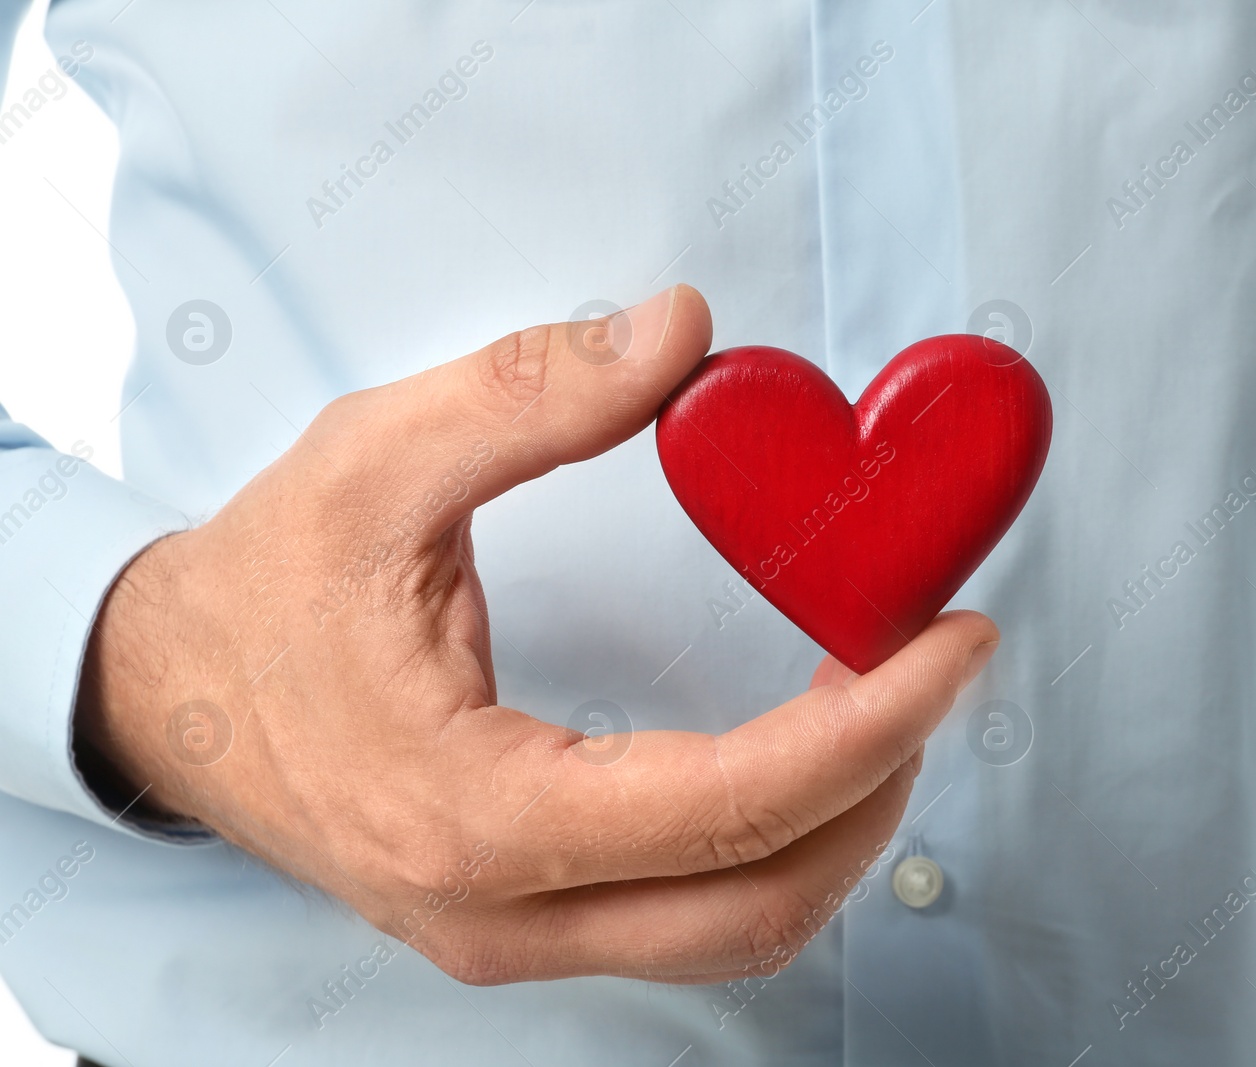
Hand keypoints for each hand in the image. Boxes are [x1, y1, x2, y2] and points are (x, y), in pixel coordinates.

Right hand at [75, 284, 998, 984]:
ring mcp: (512, 937)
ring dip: (842, 823)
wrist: (167, 698)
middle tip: (935, 665)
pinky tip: (810, 756)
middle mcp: (500, 911)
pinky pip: (694, 919)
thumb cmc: (259, 592)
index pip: (725, 807)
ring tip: (887, 700)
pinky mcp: (525, 921)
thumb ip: (534, 392)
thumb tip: (683, 332)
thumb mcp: (375, 461)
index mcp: (467, 814)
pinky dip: (780, 843)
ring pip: (739, 932)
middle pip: (760, 900)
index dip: (869, 724)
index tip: (951, 642)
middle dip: (880, 782)